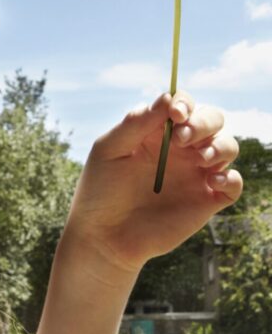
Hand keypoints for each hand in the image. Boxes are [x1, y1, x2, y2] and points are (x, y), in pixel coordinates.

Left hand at [65, 90, 242, 274]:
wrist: (104, 235)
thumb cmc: (100, 189)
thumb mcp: (109, 150)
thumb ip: (136, 123)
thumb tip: (168, 98)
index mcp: (156, 132)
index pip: (181, 105)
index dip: (184, 103)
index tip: (175, 115)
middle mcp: (180, 148)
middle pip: (211, 120)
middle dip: (204, 122)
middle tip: (183, 139)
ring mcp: (195, 173)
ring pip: (227, 146)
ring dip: (220, 145)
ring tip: (199, 158)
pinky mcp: (206, 200)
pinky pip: (233, 183)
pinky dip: (230, 177)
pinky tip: (212, 180)